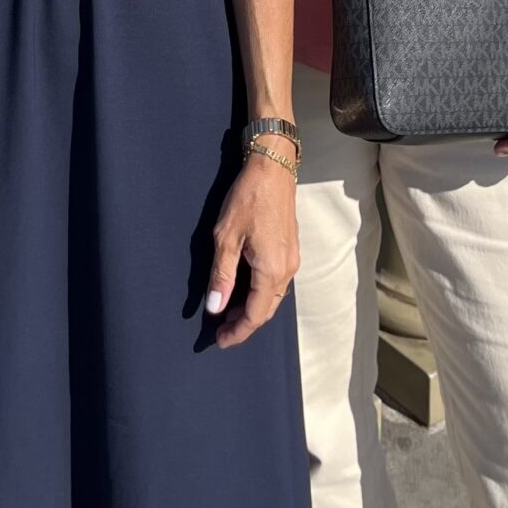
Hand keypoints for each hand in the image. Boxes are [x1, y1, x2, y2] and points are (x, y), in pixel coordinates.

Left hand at [204, 152, 299, 347]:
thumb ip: (222, 275)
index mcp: (271, 270)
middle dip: (245, 323)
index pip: (256, 315)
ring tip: (229, 311)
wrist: (273, 167)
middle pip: (267, 310)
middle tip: (221, 330)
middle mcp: (287, 269)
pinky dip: (261, 293)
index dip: (238, 332)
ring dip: (253, 308)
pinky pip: (277, 283)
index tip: (219, 341)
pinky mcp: (291, 250)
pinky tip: (245, 289)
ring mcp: (292, 259)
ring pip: (274, 297)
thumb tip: (215, 308)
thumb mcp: (226, 237)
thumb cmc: (248, 198)